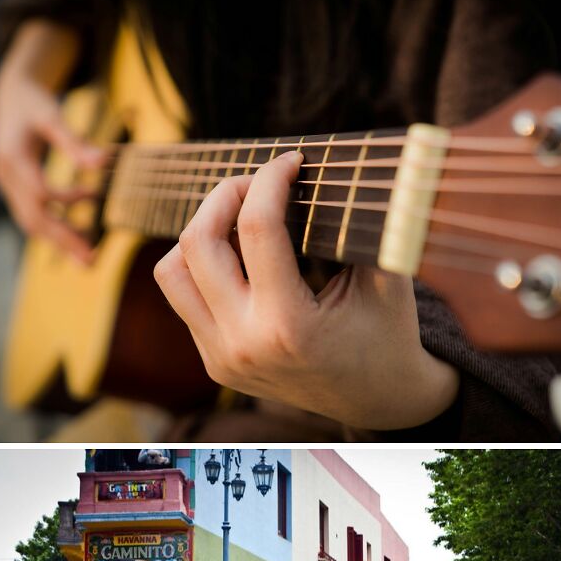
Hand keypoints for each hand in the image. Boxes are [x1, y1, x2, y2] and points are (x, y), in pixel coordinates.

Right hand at [0, 25, 107, 263]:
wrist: (10, 95)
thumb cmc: (33, 101)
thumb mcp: (52, 115)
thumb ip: (74, 141)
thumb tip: (102, 163)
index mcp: (12, 157)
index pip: (38, 193)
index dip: (65, 202)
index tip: (94, 201)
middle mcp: (5, 176)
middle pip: (33, 218)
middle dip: (63, 240)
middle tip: (91, 260)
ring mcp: (7, 185)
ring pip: (31, 223)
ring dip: (60, 240)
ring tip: (89, 255)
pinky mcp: (14, 190)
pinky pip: (33, 216)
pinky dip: (56, 226)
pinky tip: (80, 230)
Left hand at [154, 151, 458, 429]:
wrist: (378, 400)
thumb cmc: (388, 334)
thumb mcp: (388, 279)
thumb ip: (363, 224)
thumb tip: (344, 166)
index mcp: (288, 326)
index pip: (257, 227)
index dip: (270, 178)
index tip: (290, 161)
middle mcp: (243, 345)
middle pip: (197, 243)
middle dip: (225, 194)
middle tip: (257, 182)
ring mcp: (223, 358)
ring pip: (172, 273)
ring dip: (200, 233)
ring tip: (237, 218)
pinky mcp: (215, 364)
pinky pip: (185, 300)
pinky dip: (204, 268)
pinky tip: (241, 258)